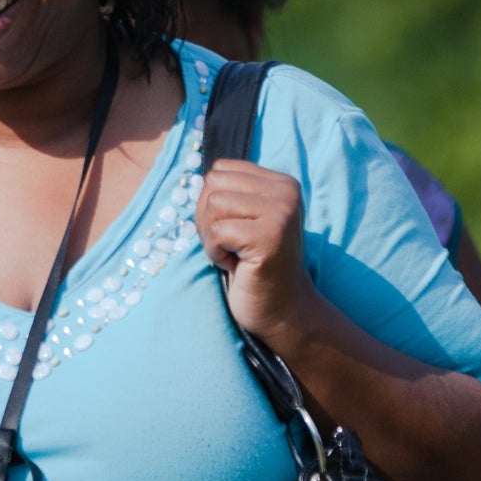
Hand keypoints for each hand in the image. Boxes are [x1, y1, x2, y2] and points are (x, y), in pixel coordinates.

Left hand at [197, 159, 317, 343]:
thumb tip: (195, 176)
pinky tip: (235, 265)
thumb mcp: (246, 220)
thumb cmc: (255, 267)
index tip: (233, 230)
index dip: (212, 203)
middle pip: (213, 183)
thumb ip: (231, 193)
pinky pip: (216, 231)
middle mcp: (286, 192)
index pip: (221, 169)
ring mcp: (281, 213)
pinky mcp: (269, 236)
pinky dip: (215, 253)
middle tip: (229, 245)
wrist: (283, 311)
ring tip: (233, 254)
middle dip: (208, 217)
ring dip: (211, 236)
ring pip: (212, 203)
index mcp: (282, 183)